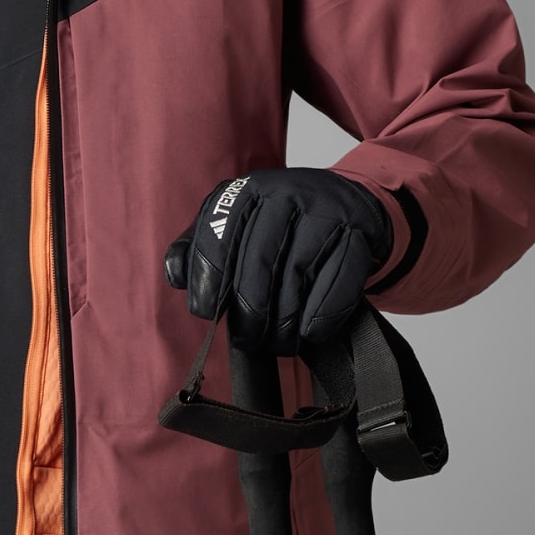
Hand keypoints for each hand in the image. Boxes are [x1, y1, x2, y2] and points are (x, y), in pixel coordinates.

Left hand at [164, 169, 393, 350]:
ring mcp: (324, 211)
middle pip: (259, 261)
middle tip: (246, 340)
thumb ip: (200, 247)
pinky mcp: (358, 233)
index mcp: (247, 191)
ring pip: (296, 275)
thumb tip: (176, 276)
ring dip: (285, 320)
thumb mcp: (236, 224)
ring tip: (278, 343)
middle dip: (249, 311)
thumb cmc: (283, 226)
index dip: (208, 280)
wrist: (348, 207)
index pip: (217, 236)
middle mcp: (285, 193)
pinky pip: (338, 281)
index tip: (207, 312)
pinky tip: (311, 333)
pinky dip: (322, 314)